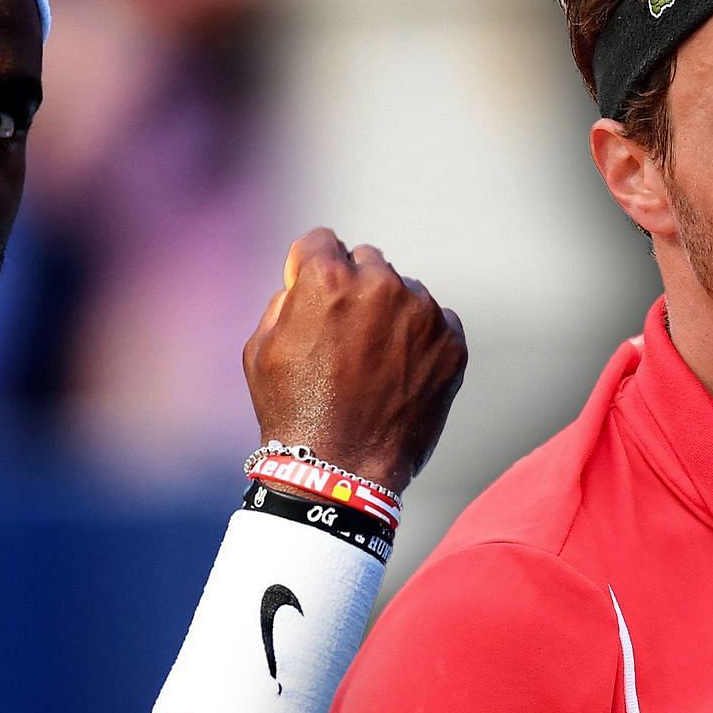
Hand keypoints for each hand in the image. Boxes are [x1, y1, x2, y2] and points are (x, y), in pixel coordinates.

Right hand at [243, 228, 466, 493]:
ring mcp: (422, 313)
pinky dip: (420, 340)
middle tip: (344, 334)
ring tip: (374, 362)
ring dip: (390, 313)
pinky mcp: (451, 343)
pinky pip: (437, 321)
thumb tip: (302, 281)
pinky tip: (400, 373)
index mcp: (327, 278)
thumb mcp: (260, 348)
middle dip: (354, 287)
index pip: (321, 241)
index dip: (310, 266)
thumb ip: (283, 300)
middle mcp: (380, 284)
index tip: (311, 291)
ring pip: (404, 291)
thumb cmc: (292, 411)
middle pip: (367, 261)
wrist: (341, 471)